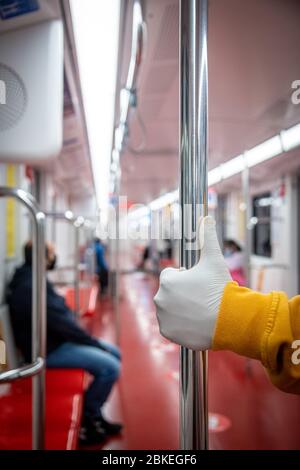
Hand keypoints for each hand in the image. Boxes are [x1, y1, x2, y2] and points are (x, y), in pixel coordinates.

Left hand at [154, 216, 231, 349]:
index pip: (171, 275)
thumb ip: (207, 237)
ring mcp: (163, 318)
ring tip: (199, 311)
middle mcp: (160, 298)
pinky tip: (195, 322)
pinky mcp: (167, 333)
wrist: (230, 320)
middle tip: (201, 298)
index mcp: (167, 280)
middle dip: (182, 294)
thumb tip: (206, 217)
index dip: (185, 277)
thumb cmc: (221, 289)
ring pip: (170, 309)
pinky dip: (180, 325)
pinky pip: (170, 326)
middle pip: (170, 293)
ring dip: (180, 309)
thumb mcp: (214, 260)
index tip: (198, 284)